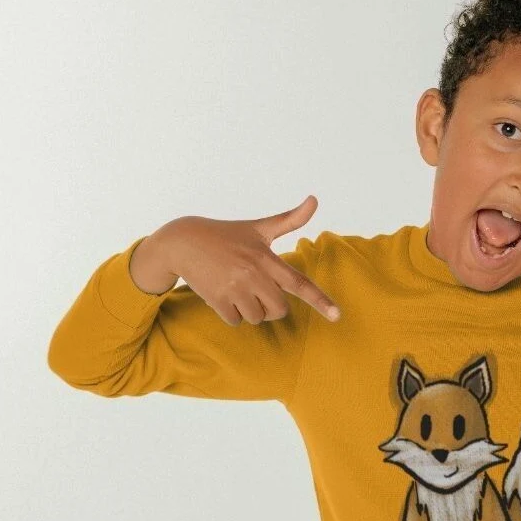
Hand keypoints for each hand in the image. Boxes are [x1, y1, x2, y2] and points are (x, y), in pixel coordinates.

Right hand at [154, 194, 340, 325]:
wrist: (183, 242)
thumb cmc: (227, 235)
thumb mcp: (259, 227)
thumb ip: (290, 219)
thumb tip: (315, 199)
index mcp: (267, 258)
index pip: (300, 283)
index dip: (320, 300)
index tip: (337, 316)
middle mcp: (253, 274)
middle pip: (280, 310)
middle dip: (272, 306)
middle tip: (257, 290)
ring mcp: (235, 288)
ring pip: (258, 318)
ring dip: (251, 310)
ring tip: (237, 288)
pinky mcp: (217, 300)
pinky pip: (237, 321)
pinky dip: (232, 314)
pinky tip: (223, 294)